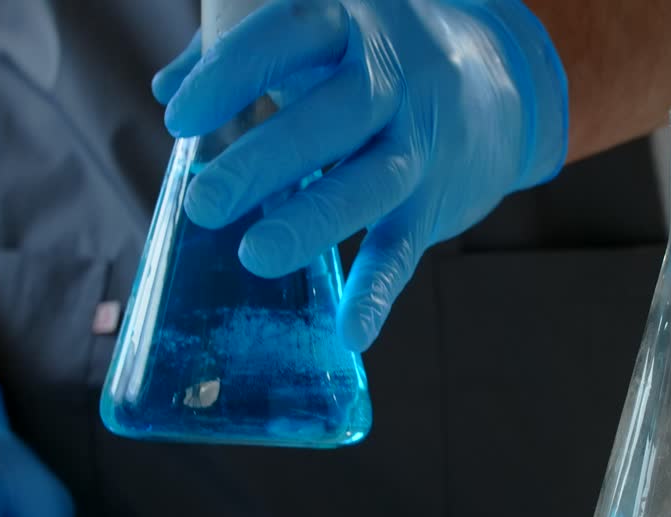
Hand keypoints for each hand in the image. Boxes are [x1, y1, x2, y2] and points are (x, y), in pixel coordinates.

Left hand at [154, 0, 568, 350]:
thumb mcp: (327, 33)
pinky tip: (350, 331)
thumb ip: (242, 47)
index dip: (237, 72)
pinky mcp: (437, 203)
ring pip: (371, 184)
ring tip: (255, 256)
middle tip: (204, 204)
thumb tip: (167, 85)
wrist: (503, 83)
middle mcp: (397, 79)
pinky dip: (378, 291)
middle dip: (267, 160)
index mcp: (355, 21)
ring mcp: (422, 144)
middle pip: (334, 116)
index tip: (180, 118)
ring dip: (314, 222)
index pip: (294, 34)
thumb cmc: (381, 55)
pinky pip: (406, 248)